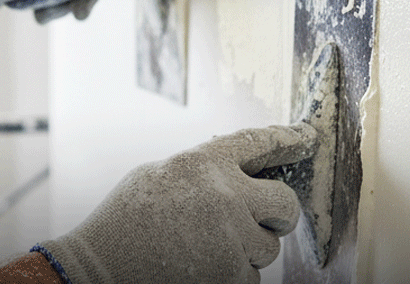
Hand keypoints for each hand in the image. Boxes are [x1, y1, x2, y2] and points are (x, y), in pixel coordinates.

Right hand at [39, 124, 317, 283]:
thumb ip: (201, 170)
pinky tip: (199, 269)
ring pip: (268, 247)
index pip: (259, 142)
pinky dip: (232, 275)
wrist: (101, 267)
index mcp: (205, 163)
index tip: (308, 139)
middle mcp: (227, 196)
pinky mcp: (233, 275)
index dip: (288, 139)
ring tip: (203, 250)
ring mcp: (233, 238)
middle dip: (278, 215)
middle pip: (286, 204)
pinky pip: (251, 276)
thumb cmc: (123, 223)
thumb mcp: (156, 175)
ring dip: (247, 250)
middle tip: (261, 221)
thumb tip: (238, 175)